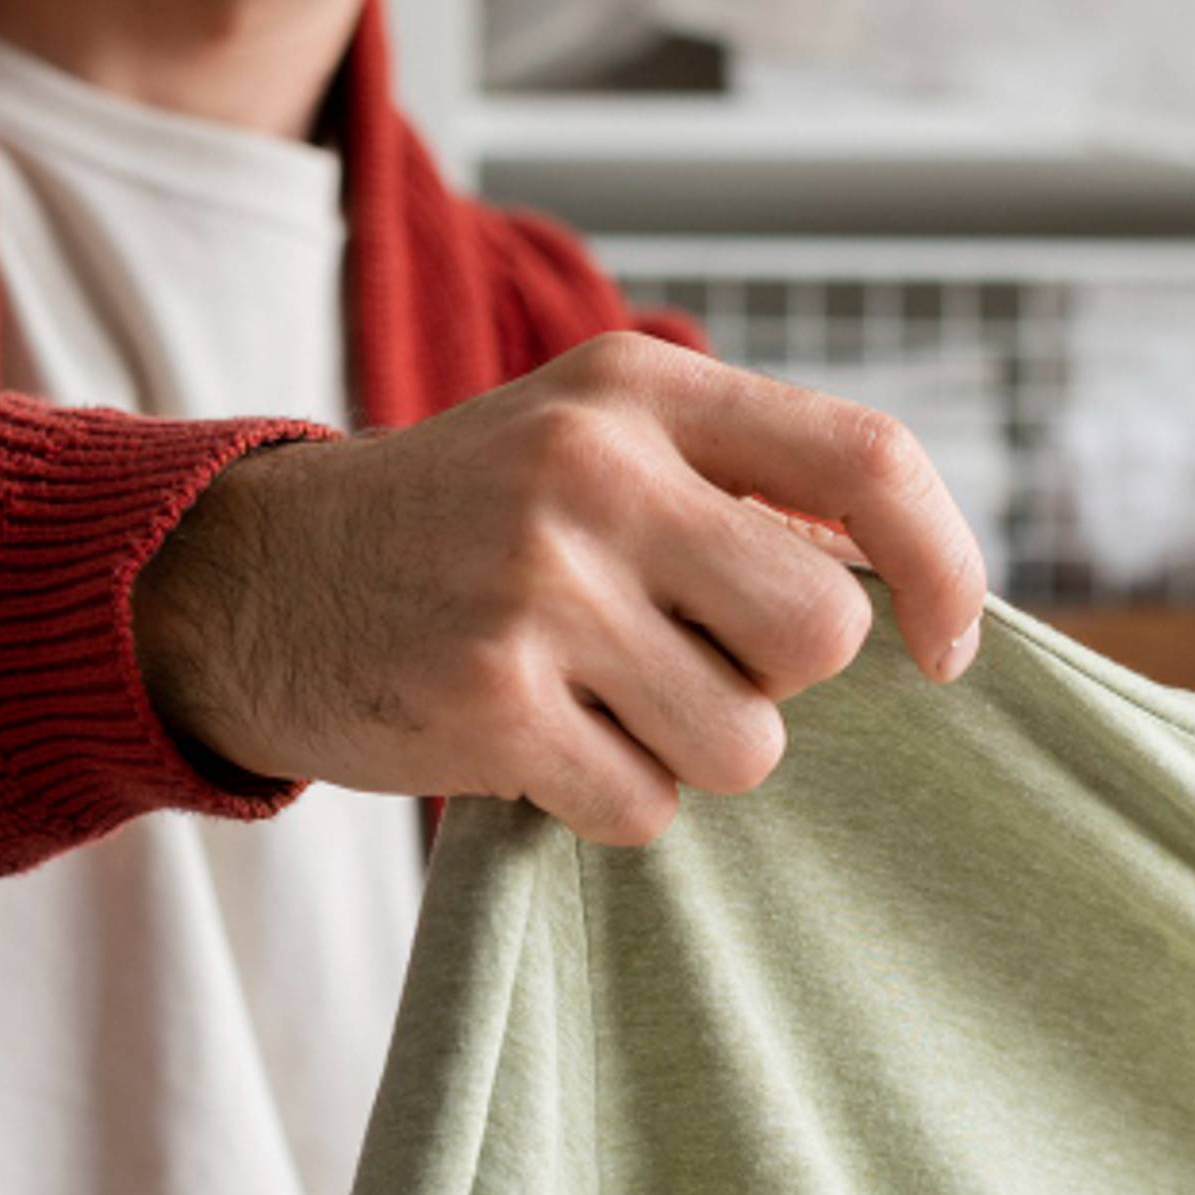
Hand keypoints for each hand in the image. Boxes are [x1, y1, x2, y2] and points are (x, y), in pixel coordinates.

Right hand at [131, 333, 987, 844]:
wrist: (250, 579)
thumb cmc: (461, 525)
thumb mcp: (590, 440)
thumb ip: (737, 484)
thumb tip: (907, 594)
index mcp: (641, 387)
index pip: (870, 461)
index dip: (942, 569)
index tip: (944, 651)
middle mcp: (595, 468)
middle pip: (819, 633)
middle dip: (773, 683)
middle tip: (678, 665)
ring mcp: (540, 585)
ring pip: (744, 744)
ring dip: (686, 755)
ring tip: (591, 702)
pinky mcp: (490, 702)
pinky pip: (645, 808)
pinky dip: (607, 802)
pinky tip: (533, 746)